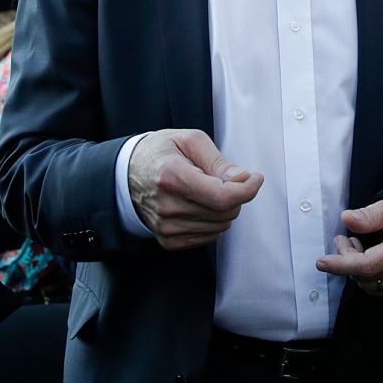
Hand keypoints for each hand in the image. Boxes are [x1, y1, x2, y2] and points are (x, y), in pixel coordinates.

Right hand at [127, 129, 262, 250]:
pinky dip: (213, 221)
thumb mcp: (190, 141)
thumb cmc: (161, 152)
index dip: (247, 189)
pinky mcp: (168, 241)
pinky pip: (209, 236)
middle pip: (225, 212)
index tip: (255, 178)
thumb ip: (219, 161)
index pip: (222, 197)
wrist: (128, 174)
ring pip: (221, 226)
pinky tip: (199, 205)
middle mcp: (167, 206)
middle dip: (235, 195)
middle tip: (223, 178)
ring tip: (206, 190)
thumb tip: (243, 179)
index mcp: (172, 177)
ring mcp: (166, 227)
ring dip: (224, 208)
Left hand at [316, 200, 382, 297]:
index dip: (341, 265)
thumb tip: (346, 219)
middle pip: (365, 276)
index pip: (367, 265)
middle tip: (343, 240)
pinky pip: (381, 291)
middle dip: (346, 260)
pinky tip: (370, 260)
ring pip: (370, 286)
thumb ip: (370, 215)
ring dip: (356, 270)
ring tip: (357, 248)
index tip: (322, 261)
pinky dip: (369, 278)